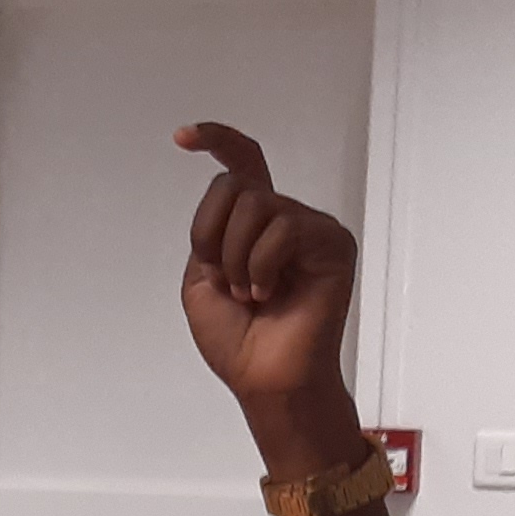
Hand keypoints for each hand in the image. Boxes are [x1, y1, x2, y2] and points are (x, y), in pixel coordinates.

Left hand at [172, 122, 363, 455]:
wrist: (264, 379)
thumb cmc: (238, 340)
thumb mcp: (201, 277)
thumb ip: (210, 230)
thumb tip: (233, 195)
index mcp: (251, 225)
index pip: (242, 165)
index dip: (215, 140)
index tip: (182, 137)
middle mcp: (283, 220)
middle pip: (235, 185)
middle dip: (215, 238)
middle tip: (231, 283)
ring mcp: (309, 229)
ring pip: (256, 205)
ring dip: (238, 257)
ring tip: (252, 294)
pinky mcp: (332, 243)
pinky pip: (285, 227)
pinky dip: (262, 264)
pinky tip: (269, 293)